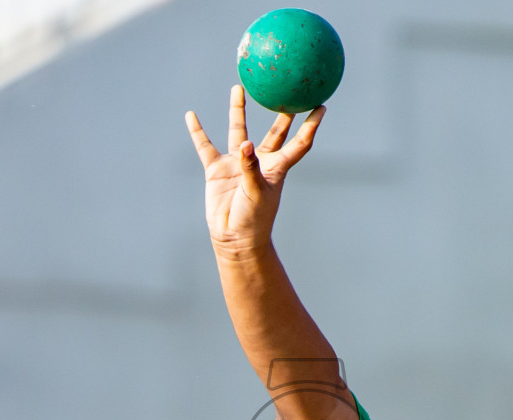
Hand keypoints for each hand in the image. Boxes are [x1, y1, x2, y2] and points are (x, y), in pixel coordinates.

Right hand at [186, 85, 324, 257]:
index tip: (321, 106)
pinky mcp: (217, 170)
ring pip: (239, 131)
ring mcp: (238, 164)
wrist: (233, 237)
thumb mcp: (256, 193)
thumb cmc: (253, 220)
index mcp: (277, 167)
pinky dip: (197, 132)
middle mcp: (259, 161)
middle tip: (285, 89)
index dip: (310, 125)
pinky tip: (191, 116)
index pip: (299, 142)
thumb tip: (245, 145)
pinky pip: (206, 146)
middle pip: (274, 132)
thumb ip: (251, 168)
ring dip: (238, 110)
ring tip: (238, 88)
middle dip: (281, 113)